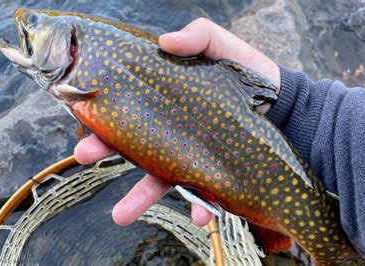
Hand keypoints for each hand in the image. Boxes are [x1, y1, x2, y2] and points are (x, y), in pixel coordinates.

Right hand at [74, 18, 279, 226]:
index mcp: (163, 101)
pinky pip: (201, 195)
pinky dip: (200, 208)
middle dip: (103, 151)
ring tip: (121, 214)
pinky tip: (202, 216)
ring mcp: (187, 155)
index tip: (82, 116)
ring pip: (157, 180)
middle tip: (84, 155)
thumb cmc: (247, 73)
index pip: (124, 108)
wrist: (283, 103)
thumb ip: (197, 35)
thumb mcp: (222, 46)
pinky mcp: (210, 174)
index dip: (101, 114)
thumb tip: (164, 40)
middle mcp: (168, 131)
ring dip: (138, 198)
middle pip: (128, 145)